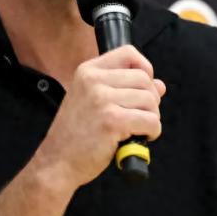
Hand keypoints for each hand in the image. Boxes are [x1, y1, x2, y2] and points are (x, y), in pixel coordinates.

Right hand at [30, 45, 165, 190]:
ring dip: (152, 117)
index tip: (143, 87)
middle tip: (142, 116)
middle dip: (151, 99)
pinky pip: (150, 120)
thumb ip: (125, 89)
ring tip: (139, 128)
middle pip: (144, 79)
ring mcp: (102, 99)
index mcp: (88, 71)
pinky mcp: (112, 121)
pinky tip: (141, 138)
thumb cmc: (76, 134)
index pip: (128, 53)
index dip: (145, 68)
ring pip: (150, 100)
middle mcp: (94, 80)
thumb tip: (160, 85)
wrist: (56, 162)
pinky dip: (152, 132)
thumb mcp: (94, 101)